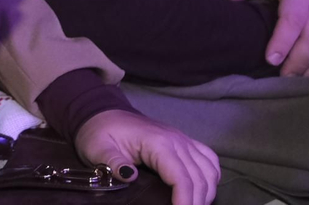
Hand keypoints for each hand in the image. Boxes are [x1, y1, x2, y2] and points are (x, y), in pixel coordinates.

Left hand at [74, 110, 218, 204]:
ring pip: (209, 170)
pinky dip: (211, 177)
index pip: (181, 177)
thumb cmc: (99, 132)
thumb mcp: (98, 148)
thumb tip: (131, 176)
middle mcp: (177, 140)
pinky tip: (203, 191)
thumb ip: (112, 162)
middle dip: (196, 201)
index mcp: (158, 142)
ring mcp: (183, 139)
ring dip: (206, 192)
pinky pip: (209, 159)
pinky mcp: (184, 141)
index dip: (184, 200)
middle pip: (199, 177)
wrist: (102, 113)